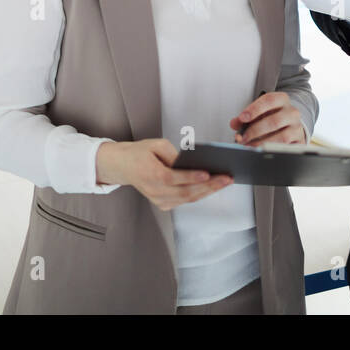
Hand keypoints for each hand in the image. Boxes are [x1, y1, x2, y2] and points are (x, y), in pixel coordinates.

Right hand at [95, 138, 232, 210]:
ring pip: (187, 199)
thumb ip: (173, 154)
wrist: (123, 166)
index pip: (173, 178)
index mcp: (150, 174)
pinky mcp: (163, 204)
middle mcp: (154, 191)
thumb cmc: (139, 153)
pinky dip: (199, 194)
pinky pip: (184, 200)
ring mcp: (159, 200)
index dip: (191, 177)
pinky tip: (212, 187)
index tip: (207, 174)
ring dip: (208, 191)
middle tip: (226, 178)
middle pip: (185, 192)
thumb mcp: (155, 144)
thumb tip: (192, 163)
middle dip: (209, 186)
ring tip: (224, 182)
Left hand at [231, 92, 306, 145]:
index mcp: (282, 99)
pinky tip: (261, 150)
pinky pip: (286, 148)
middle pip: (273, 121)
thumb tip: (235, 124)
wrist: (290, 124)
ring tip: (249, 146)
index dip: (254, 109)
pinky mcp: (300, 141)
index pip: (269, 100)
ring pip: (281, 136)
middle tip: (243, 137)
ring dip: (262, 143)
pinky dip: (272, 150)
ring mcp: (297, 127)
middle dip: (255, 131)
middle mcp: (292, 112)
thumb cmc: (272, 116)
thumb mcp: (259, 112)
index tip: (242, 118)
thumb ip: (245, 117)